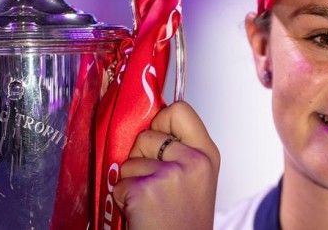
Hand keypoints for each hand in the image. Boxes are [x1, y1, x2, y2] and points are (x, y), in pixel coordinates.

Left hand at [113, 101, 219, 229]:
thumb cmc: (184, 221)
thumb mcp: (197, 178)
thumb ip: (181, 149)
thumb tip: (151, 123)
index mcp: (207, 154)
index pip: (179, 109)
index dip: (161, 122)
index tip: (159, 140)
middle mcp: (193, 160)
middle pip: (147, 134)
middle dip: (140, 157)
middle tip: (155, 183)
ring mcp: (171, 174)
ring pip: (129, 160)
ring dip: (131, 181)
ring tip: (150, 201)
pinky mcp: (147, 190)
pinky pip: (120, 182)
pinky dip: (123, 199)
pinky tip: (141, 212)